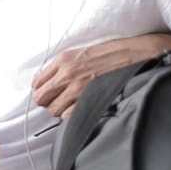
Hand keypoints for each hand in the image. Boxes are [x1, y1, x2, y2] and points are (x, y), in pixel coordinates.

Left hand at [32, 33, 170, 118]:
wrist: (134, 54)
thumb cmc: (109, 54)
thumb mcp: (80, 53)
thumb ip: (62, 67)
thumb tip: (48, 82)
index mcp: (62, 60)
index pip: (37, 83)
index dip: (41, 90)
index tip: (48, 93)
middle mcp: (66, 73)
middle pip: (41, 98)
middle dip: (47, 102)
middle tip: (58, 101)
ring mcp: (77, 88)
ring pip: (53, 110)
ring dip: (60, 110)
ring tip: (71, 105)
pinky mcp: (89, 99)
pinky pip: (69, 116)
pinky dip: (72, 115)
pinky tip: (81, 108)